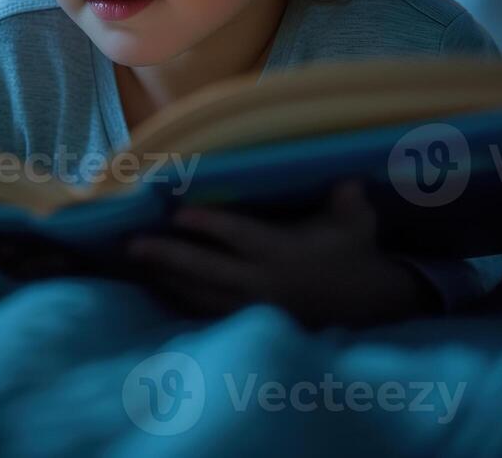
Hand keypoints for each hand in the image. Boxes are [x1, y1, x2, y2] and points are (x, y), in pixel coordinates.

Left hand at [126, 180, 439, 326]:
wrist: (367, 303)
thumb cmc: (354, 251)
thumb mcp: (358, 223)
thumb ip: (348, 201)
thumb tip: (347, 181)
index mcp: (283, 252)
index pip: (240, 236)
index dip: (210, 225)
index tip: (178, 214)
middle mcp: (264, 282)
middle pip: (208, 270)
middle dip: (169, 256)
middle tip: (133, 244)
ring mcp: (255, 305)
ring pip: (202, 294)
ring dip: (167, 278)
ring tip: (137, 262)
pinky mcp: (252, 320)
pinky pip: (210, 313)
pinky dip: (182, 300)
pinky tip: (159, 286)